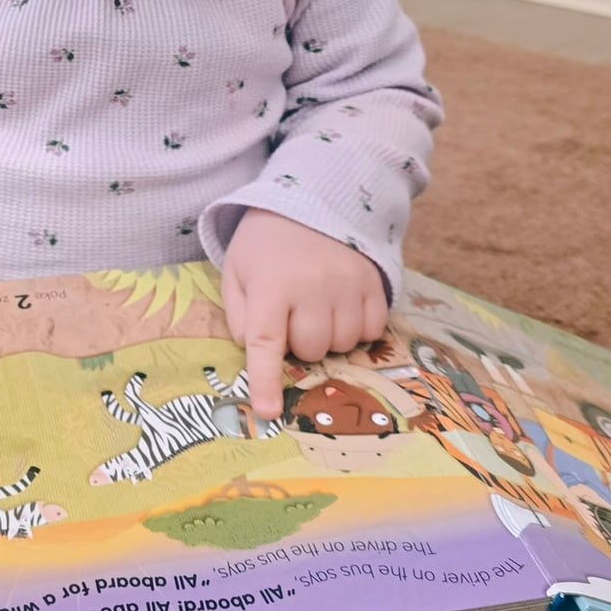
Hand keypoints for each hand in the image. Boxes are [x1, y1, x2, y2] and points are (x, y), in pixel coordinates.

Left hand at [221, 209, 388, 419]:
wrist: (311, 198)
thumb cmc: (265, 244)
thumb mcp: (236, 271)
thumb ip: (238, 314)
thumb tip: (254, 351)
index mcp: (271, 286)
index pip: (265, 343)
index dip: (265, 381)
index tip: (267, 412)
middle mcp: (312, 287)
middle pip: (311, 350)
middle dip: (300, 343)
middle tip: (292, 315)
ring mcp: (348, 285)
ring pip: (344, 344)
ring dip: (329, 337)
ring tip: (317, 307)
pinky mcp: (374, 282)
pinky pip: (373, 332)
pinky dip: (359, 329)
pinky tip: (343, 306)